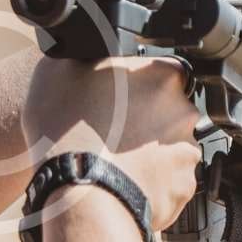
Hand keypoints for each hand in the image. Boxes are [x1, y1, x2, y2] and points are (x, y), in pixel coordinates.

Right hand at [22, 55, 200, 230]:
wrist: (80, 196)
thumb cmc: (68, 135)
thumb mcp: (55, 69)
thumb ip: (82, 51)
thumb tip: (85, 46)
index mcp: (160, 73)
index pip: (159, 68)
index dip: (134, 83)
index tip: (116, 97)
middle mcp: (183, 110)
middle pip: (166, 108)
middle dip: (143, 118)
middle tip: (110, 131)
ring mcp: (187, 151)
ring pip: (168, 146)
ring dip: (148, 151)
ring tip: (113, 161)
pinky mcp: (183, 187)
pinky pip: (169, 180)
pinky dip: (150, 182)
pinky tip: (123, 182)